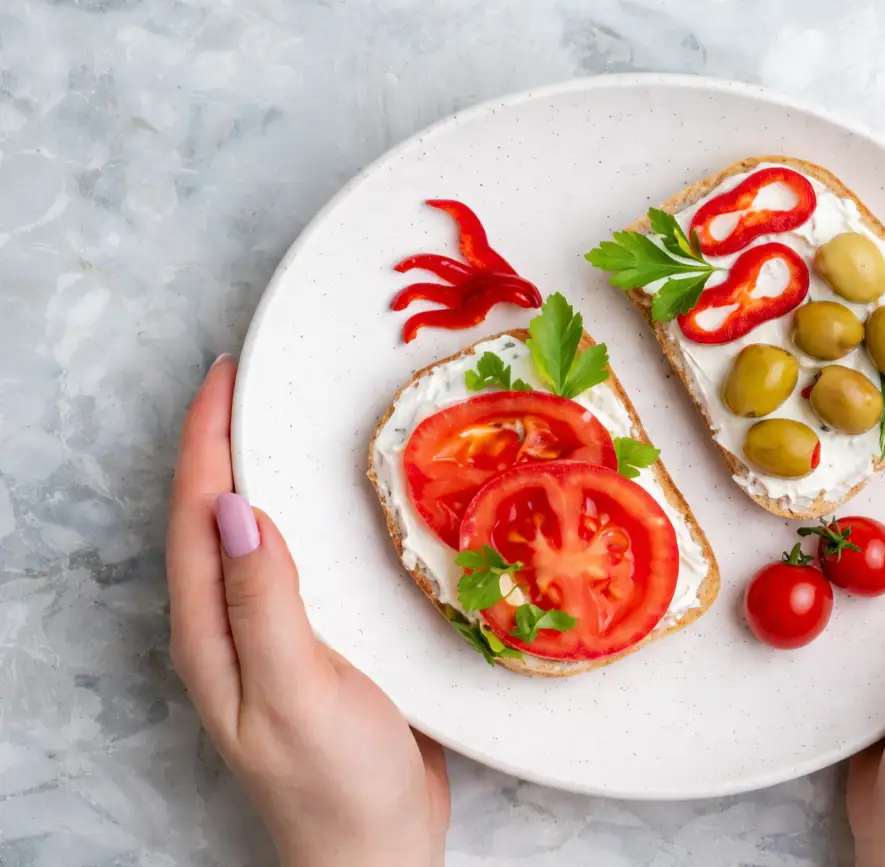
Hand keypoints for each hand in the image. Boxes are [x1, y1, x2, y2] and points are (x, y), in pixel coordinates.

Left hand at [167, 355, 449, 866]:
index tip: (227, 376)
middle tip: (254, 380)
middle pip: (213, 517)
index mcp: (212, 634)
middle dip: (225, 442)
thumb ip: (265, 606)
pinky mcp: (315, 643)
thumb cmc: (336, 784)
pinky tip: (334, 503)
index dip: (207, 442)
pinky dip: (308, 516)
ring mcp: (271, 636)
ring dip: (263, 473)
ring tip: (287, 419)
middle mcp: (230, 627)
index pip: (195, 517)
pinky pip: (299, 561)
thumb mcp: (298, 693)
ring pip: (255, 535)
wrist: (377, 850)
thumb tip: (234, 510)